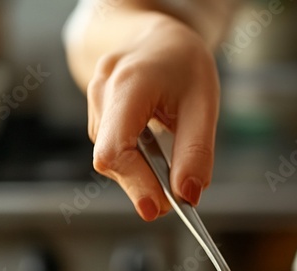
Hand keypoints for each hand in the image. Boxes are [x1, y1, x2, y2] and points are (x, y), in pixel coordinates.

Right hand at [86, 15, 217, 220]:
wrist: (157, 37)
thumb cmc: (182, 63)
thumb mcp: (203, 104)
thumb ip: (196, 151)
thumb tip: (187, 195)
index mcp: (128, 85)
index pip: (115, 149)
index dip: (135, 184)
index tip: (159, 208)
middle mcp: (102, 92)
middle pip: (110, 158)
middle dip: (142, 183)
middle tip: (176, 199)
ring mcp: (93, 102)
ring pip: (111, 157)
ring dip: (141, 172)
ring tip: (170, 162)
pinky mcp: (96, 114)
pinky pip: (112, 148)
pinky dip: (135, 161)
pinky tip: (154, 152)